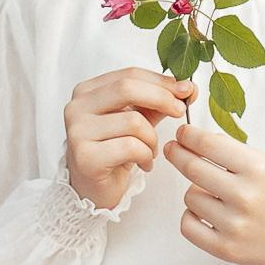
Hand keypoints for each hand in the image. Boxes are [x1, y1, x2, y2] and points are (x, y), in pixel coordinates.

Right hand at [65, 67, 192, 213]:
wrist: (95, 190)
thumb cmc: (116, 151)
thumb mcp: (138, 119)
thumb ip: (158, 101)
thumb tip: (188, 87)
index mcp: (87, 91)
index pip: (129, 74)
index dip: (161, 81)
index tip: (186, 89)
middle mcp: (76, 107)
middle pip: (127, 88)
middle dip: (162, 98)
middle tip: (180, 111)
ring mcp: (77, 132)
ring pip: (133, 121)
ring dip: (153, 139)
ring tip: (151, 152)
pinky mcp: (85, 157)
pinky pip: (131, 147)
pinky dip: (146, 156)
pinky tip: (144, 164)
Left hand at [169, 116, 264, 264]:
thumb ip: (233, 153)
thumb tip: (195, 140)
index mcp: (257, 169)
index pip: (209, 144)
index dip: (188, 136)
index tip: (181, 134)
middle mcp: (244, 195)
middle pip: (192, 168)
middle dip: (177, 155)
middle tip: (173, 150)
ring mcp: (234, 224)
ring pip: (190, 196)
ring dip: (195, 191)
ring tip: (212, 195)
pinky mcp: (225, 248)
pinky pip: (188, 224)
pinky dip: (191, 216)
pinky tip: (205, 214)